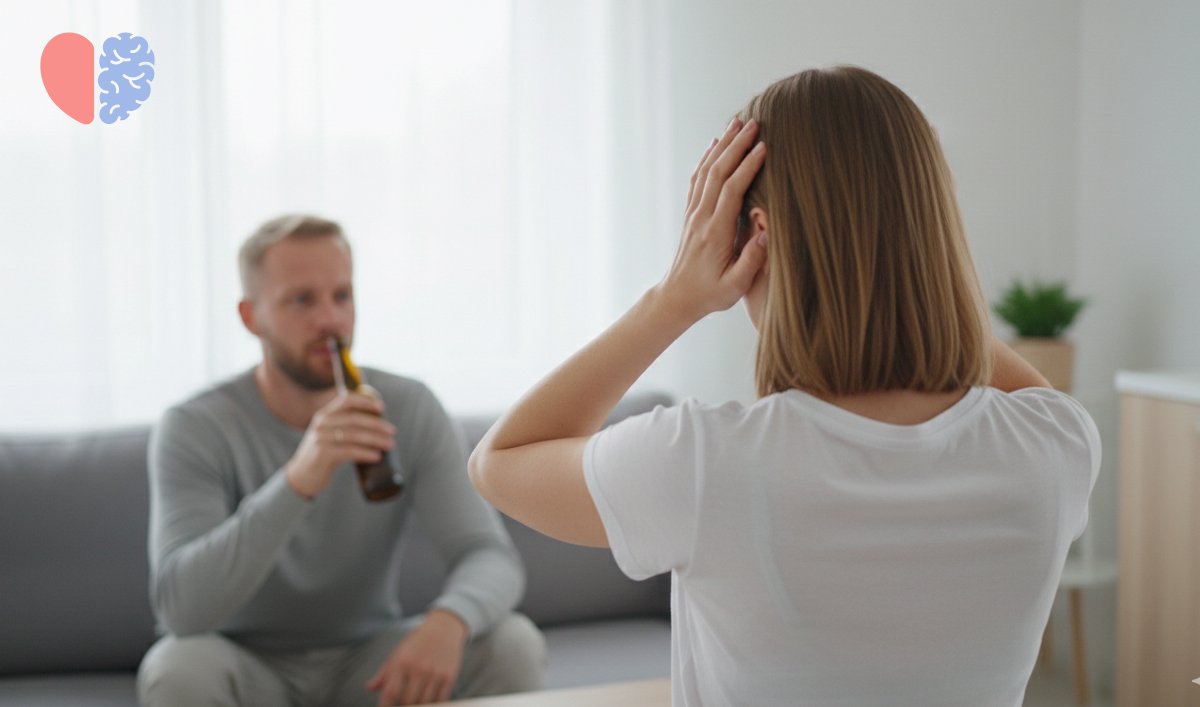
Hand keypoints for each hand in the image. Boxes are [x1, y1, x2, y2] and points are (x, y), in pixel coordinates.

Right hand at [284, 392, 395, 498]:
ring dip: (376, 439)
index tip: (381, 408)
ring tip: (390, 445)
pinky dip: (366, 453)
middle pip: (354, 419)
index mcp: (324, 415)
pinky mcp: (322, 454)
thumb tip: (379, 426)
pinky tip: (377, 456)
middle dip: (377, 424)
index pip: (346, 400)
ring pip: (354, 435)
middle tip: (393, 431)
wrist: (301, 476)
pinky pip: (349, 451)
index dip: (365, 401)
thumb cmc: (323, 455)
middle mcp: (321, 424)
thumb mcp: (329, 435)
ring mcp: (320, 439)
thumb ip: (346, 427)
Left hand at [366, 610, 468, 705]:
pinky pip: (440, 699)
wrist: (444, 628)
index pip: (390, 693)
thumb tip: (369, 688)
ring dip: (419, 706)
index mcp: (402, 662)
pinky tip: (428, 701)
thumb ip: (383, 673)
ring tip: (415, 702)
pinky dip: (433, 704)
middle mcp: (418, 668)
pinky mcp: (448, 676)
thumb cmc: (417, 643)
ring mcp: (435, 673)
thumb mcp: (398, 653)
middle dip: (403, 706)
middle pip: (407, 701)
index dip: (386, 706)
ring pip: (424, 703)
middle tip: (402, 704)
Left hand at [656, 116, 767, 324]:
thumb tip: (765, 233)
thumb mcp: (734, 286)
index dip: (747, 167)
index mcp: (715, 232)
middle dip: (736, 145)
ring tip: (737, 123)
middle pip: (718, 172)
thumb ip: (751, 261)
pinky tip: (715, 144)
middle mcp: (701, 218)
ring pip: (706, 171)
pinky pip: (698, 179)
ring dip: (722, 145)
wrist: (678, 297)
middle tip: (754, 123)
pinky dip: (707, 158)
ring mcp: (694, 214)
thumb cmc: (710, 294)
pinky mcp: (691, 214)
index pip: (731, 191)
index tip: (764, 147)